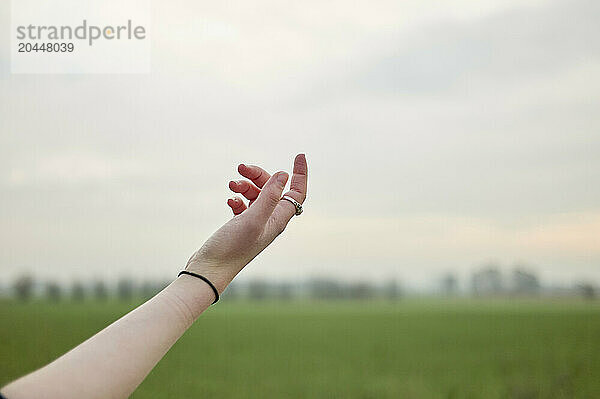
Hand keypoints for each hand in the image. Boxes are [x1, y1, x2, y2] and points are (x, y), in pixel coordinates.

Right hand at [185, 154, 307, 291]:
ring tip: (231, 185)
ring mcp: (255, 223)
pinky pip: (244, 204)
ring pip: (256, 194)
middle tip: (241, 167)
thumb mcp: (253, 219)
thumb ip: (269, 197)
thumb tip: (284, 175)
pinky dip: (237, 197)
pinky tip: (229, 200)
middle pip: (273, 189)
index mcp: (278, 220)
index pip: (297, 193)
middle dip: (258, 175)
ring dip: (244, 185)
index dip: (300, 174)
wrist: (209, 269)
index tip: (299, 155)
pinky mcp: (241, 225)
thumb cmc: (232, 248)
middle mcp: (270, 221)